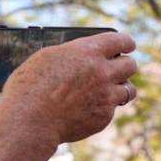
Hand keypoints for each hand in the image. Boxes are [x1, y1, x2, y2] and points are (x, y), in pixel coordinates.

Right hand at [0, 31, 137, 149]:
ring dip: (120, 88)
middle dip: (125, 65)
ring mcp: (106, 96)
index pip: (120, 40)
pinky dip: (102, 108)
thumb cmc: (30, 86)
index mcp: (87, 52)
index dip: (125, 42)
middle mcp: (102, 72)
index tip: (128, 45)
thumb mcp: (48, 58)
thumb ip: (73, 54)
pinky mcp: (105, 116)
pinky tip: (86, 109)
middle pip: (131, 65)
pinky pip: (112, 109)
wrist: (30, 120)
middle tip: (118, 68)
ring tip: (109, 90)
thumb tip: (84, 55)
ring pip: (129, 90)